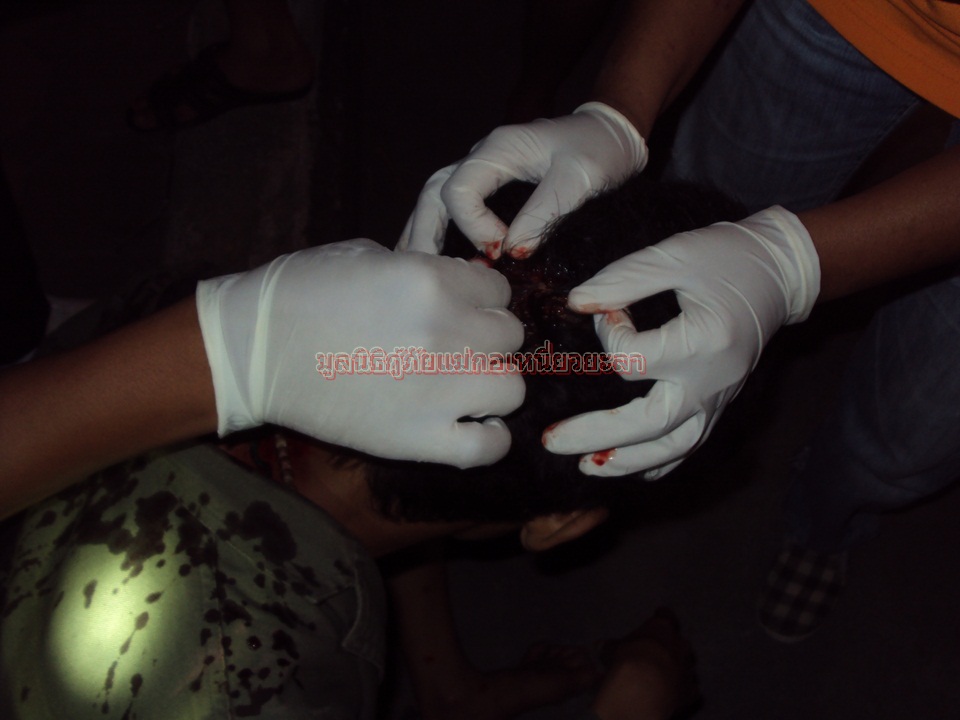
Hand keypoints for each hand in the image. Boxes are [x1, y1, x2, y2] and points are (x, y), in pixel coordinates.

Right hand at [197, 240, 524, 467]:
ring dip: (491, 384)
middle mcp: (446, 334)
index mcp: (432, 282)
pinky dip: (488, 438)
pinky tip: (469, 424)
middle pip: (510, 337)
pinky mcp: (419, 440)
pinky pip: (489, 447)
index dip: (480, 299)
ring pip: (512, 388)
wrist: (253, 351)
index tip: (460, 309)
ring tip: (462, 384)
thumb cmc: (300, 293)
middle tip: (457, 344)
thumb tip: (460, 286)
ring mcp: (438, 392)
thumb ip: (425, 270)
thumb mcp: (367, 256)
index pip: (497, 291)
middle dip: (487, 337)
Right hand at [399, 102, 646, 258]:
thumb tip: (511, 252)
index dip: (473, 227)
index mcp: (498, 150)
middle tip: (428, 276)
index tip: (501, 251)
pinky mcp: (488, 187)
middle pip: (432, 194)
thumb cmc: (599, 151)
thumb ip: (544, 212)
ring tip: (417, 272)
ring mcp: (481, 172)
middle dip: (425, 236)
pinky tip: (431, 261)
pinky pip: (449, 208)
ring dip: (423, 235)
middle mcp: (481, 158)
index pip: (459, 191)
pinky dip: (436, 233)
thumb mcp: (580, 179)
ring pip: (434, 201)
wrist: (611, 135)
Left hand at [543, 206, 819, 477]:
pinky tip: (630, 467)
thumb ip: (623, 279)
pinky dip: (660, 461)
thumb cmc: (728, 257)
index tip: (607, 309)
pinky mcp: (721, 401)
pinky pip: (691, 443)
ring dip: (627, 461)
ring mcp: (719, 396)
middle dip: (596, 434)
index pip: (632, 359)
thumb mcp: (674, 255)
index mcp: (702, 342)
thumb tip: (577, 303)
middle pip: (648, 422)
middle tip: (552, 440)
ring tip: (586, 467)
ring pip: (672, 445)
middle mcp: (713, 379)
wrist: (780, 271)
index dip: (607, 334)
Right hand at [592, 609, 698, 719]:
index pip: (666, 616)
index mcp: (662, 628)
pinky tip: (671, 694)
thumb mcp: (612, 650)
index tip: (660, 613)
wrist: (645, 689)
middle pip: (680, 642)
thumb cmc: (628, 660)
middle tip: (659, 653)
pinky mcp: (692, 691)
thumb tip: (599, 645)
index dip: (662, 615)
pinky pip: (688, 688)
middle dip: (672, 647)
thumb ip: (610, 646)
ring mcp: (689, 668)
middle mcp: (680, 645)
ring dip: (678, 669)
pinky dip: (681, 689)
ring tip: (664, 677)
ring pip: (687, 665)